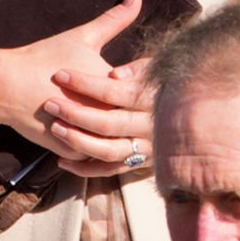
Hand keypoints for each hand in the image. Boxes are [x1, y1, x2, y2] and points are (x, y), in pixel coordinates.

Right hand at [0, 0, 142, 160]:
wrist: (7, 85)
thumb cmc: (45, 58)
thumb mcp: (83, 37)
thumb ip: (115, 19)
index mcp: (112, 85)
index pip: (149, 92)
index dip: (153, 87)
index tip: (147, 83)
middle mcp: (104, 114)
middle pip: (139, 121)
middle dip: (144, 115)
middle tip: (150, 107)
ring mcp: (89, 136)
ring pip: (122, 145)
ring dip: (128, 137)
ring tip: (132, 127)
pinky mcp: (74, 151)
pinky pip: (98, 158)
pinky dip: (106, 151)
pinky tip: (112, 142)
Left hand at [44, 55, 154, 176]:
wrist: (190, 118)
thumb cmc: (162, 82)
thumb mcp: (155, 69)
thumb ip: (135, 70)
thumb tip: (113, 76)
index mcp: (151, 98)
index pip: (113, 92)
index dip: (84, 83)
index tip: (60, 75)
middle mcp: (150, 126)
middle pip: (107, 122)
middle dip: (74, 112)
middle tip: (49, 104)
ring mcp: (146, 149)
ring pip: (107, 151)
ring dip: (77, 140)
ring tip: (55, 127)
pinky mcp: (139, 165)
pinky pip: (109, 171)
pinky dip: (84, 169)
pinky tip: (62, 160)